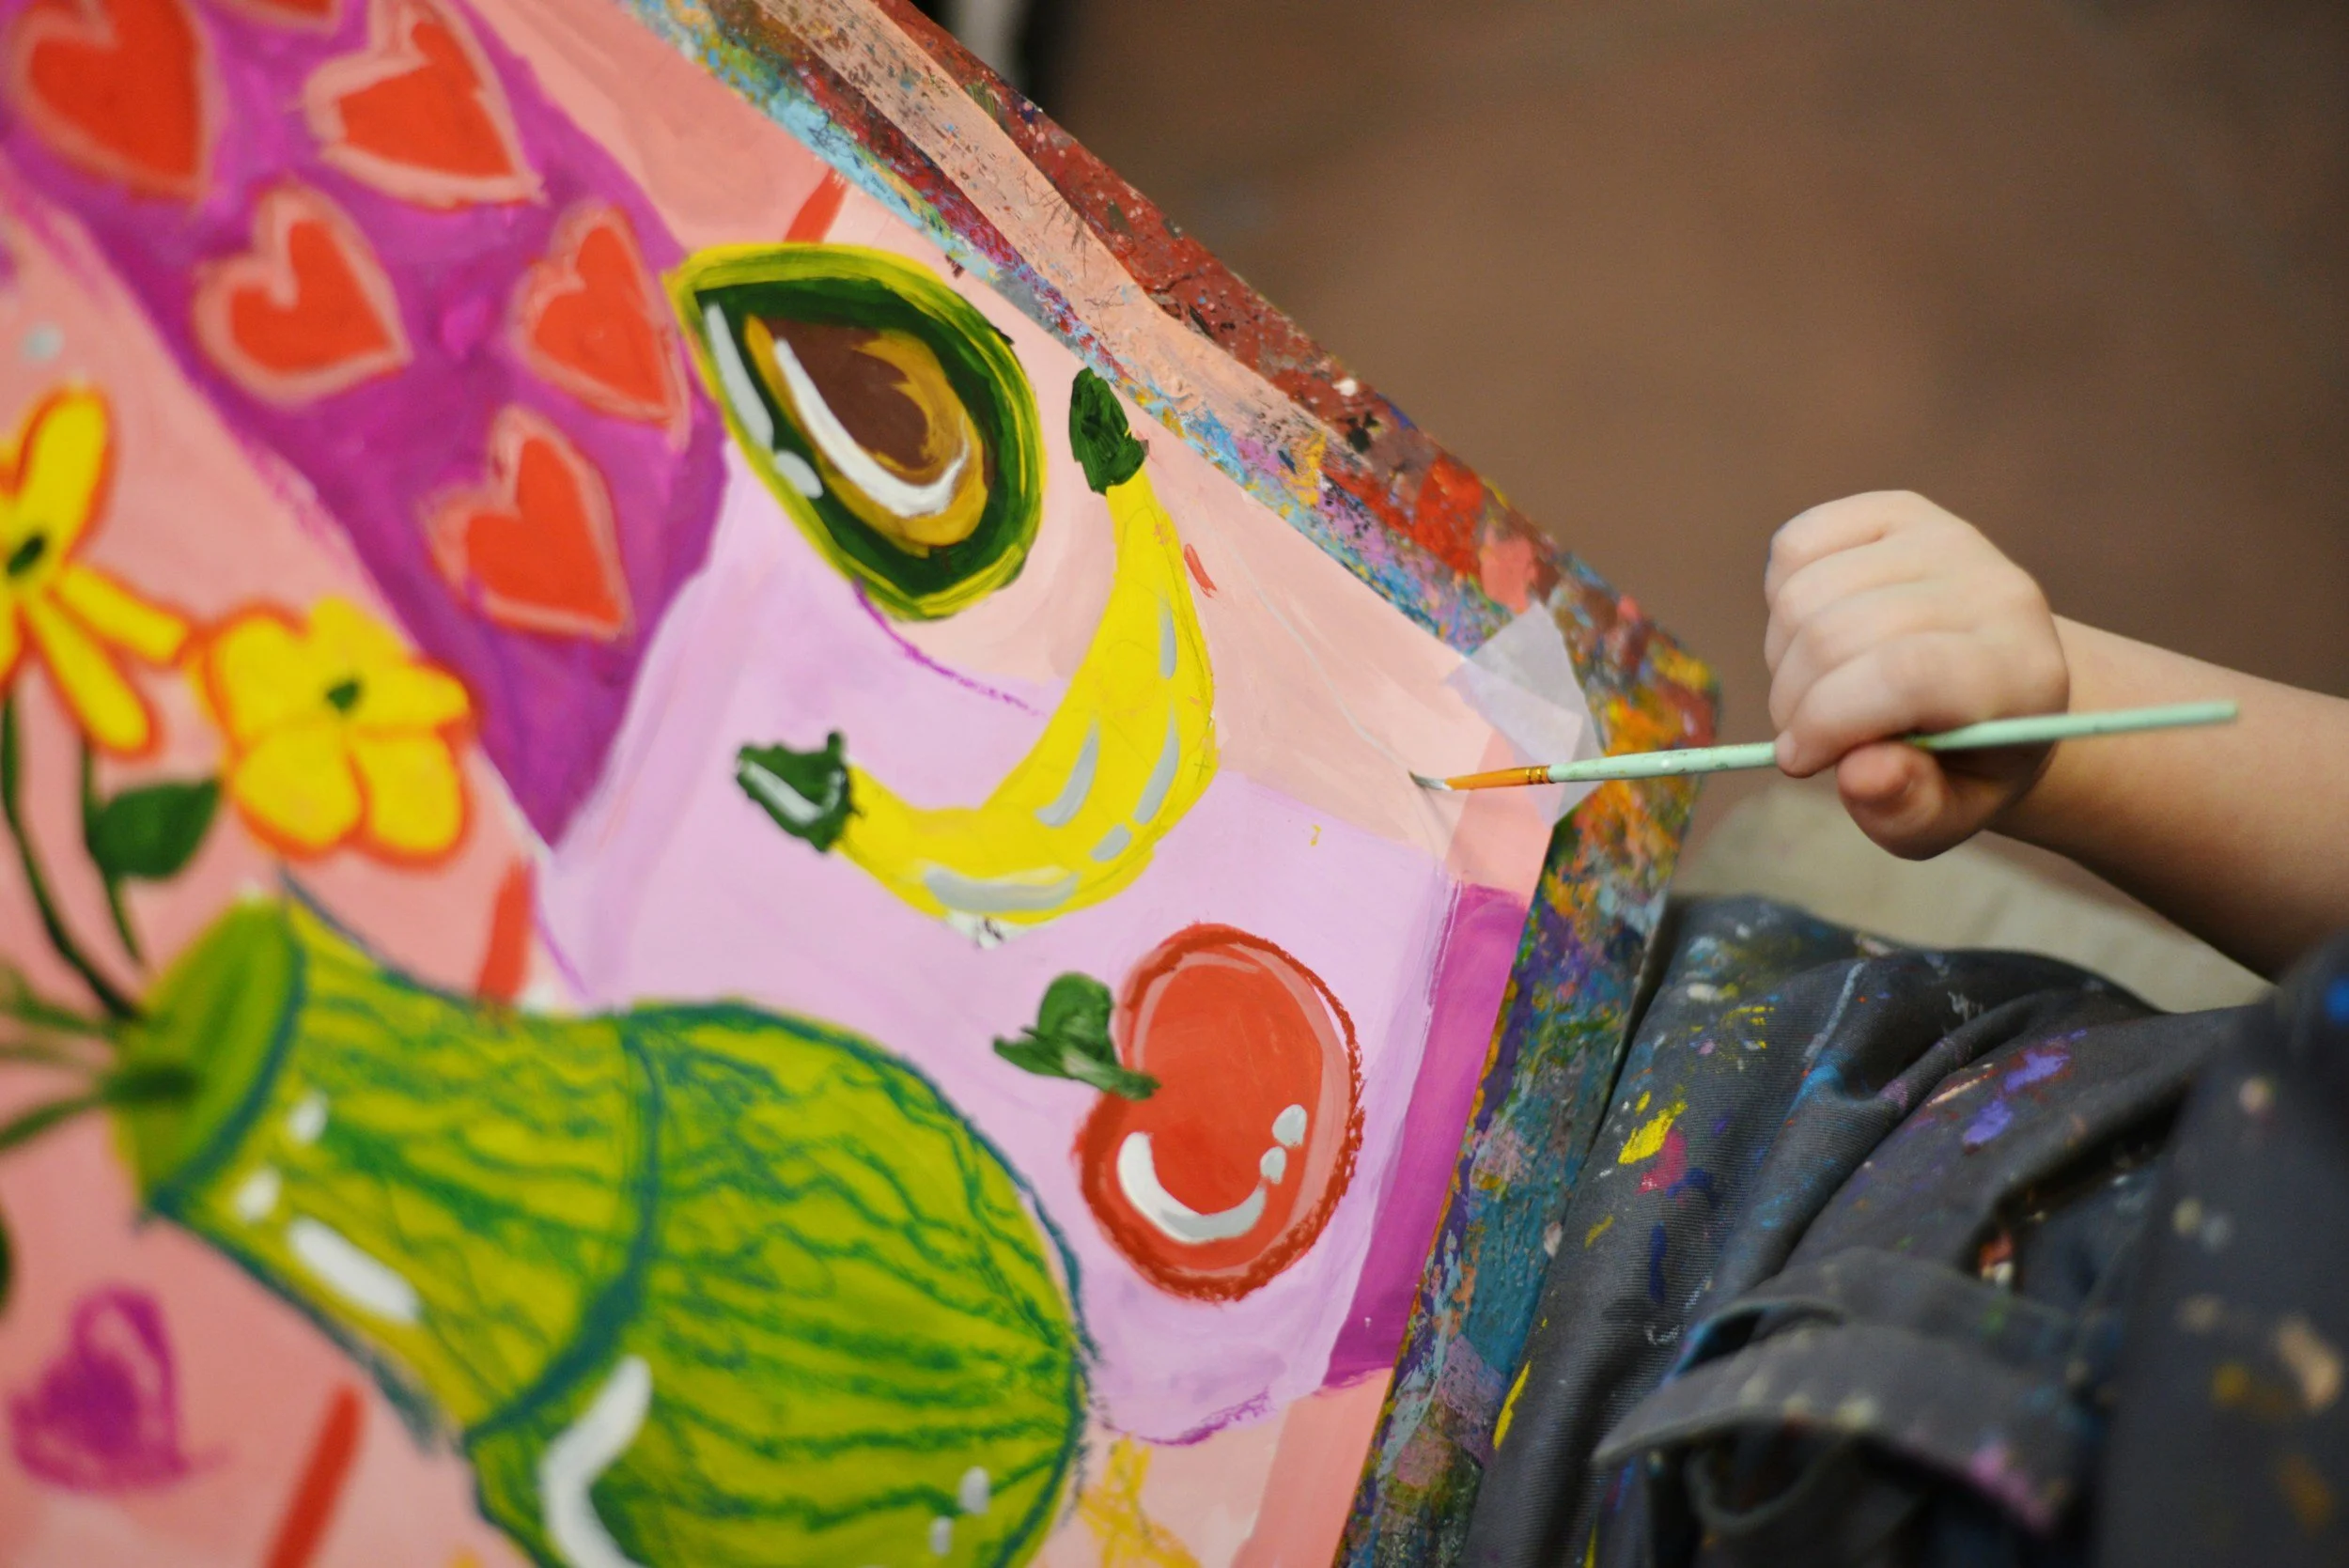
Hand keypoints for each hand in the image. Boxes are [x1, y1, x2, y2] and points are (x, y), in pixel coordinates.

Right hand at [1764, 492, 2068, 858]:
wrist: (2000, 691)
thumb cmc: (1964, 765)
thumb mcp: (1945, 816)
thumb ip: (1906, 809)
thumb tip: (1861, 773)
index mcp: (2022, 675)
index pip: (1906, 673)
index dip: (1829, 718)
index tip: (1798, 759)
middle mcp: (1999, 591)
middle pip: (1839, 632)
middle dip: (1794, 700)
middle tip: (1806, 739)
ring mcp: (1948, 540)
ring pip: (1805, 593)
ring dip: (1783, 658)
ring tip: (1816, 690)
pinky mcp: (1902, 511)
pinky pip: (1797, 545)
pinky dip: (1779, 598)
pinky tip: (1814, 632)